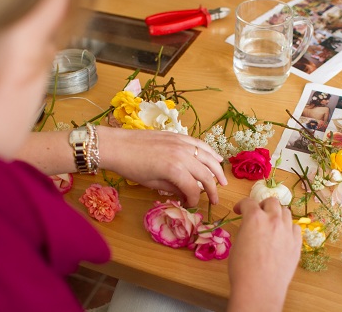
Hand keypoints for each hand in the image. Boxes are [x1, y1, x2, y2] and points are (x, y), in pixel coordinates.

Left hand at [98, 127, 226, 206]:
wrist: (118, 145)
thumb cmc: (131, 167)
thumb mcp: (152, 183)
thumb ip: (173, 188)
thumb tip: (186, 194)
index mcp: (175, 170)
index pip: (193, 189)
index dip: (194, 200)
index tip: (191, 205)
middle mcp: (183, 155)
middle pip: (205, 175)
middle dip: (212, 189)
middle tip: (214, 200)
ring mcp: (182, 143)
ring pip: (208, 158)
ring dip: (217, 171)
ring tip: (223, 182)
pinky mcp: (179, 136)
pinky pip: (200, 144)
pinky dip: (210, 152)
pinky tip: (217, 159)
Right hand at [227, 197, 301, 311]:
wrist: (259, 288)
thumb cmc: (242, 269)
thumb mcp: (237, 243)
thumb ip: (245, 229)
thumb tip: (250, 227)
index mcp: (255, 218)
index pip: (248, 202)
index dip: (242, 205)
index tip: (239, 210)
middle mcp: (273, 220)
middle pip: (271, 202)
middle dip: (262, 205)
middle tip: (258, 213)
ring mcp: (287, 232)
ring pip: (286, 212)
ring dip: (277, 214)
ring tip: (272, 223)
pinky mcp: (297, 244)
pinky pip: (295, 228)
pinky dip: (288, 228)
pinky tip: (283, 235)